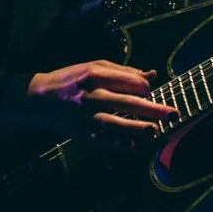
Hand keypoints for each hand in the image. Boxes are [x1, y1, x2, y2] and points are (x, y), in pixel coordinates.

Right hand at [27, 60, 177, 138]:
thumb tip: (152, 75)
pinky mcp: (82, 133)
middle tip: (172, 113)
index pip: (126, 81)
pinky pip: (103, 140)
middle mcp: (91, 96)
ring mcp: (86, 117)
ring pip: (115, 124)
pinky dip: (118, 143)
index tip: (150, 91)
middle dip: (151, 109)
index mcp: (94, 75)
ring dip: (136, 128)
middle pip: (125, 103)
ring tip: (155, 130)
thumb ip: (124, 72)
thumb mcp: (94, 67)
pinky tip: (133, 144)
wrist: (40, 99)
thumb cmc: (72, 79)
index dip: (143, 87)